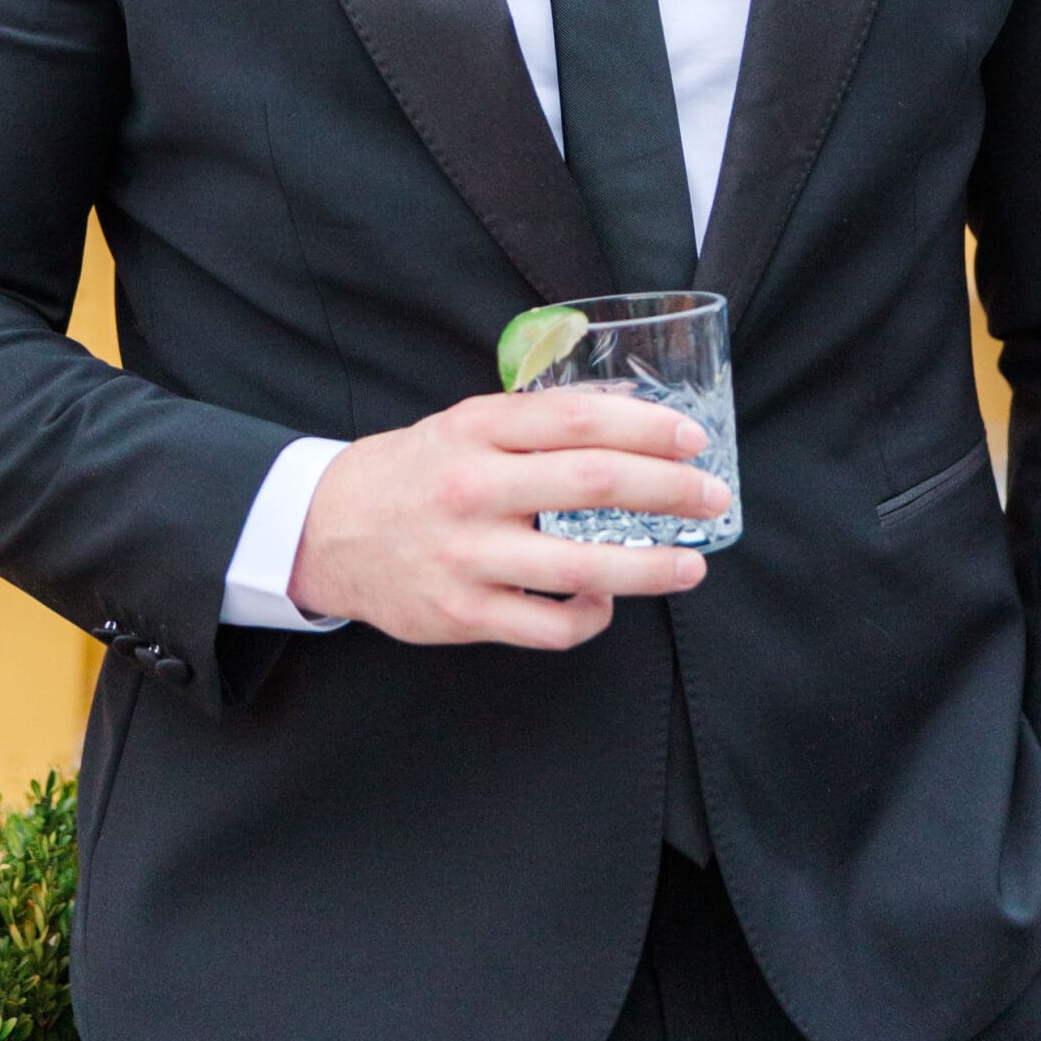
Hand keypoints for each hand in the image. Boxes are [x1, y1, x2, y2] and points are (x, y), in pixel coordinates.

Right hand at [288, 388, 726, 649]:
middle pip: (591, 486)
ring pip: (579, 568)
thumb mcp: (465, 424)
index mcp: (477, 428)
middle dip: (666, 491)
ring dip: (648, 568)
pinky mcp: (462, 613)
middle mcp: (473, 487)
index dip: (644, 427)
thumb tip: (630, 414)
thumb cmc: (417, 471)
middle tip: (712, 496)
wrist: (329, 529)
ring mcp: (467, 555)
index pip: (577, 419)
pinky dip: (589, 618)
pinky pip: (547, 626)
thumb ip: (535, 422)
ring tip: (691, 566)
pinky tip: (607, 603)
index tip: (692, 437)